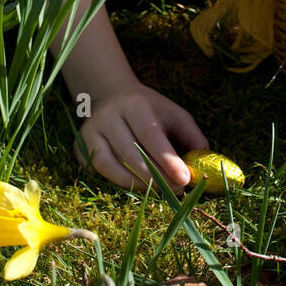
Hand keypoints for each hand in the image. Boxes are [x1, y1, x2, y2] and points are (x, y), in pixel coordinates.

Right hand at [77, 81, 208, 191]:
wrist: (111, 95)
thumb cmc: (150, 109)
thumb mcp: (174, 114)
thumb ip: (191, 135)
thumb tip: (205, 160)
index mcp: (135, 105)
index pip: (151, 136)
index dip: (167, 160)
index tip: (185, 179)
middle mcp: (109, 116)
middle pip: (131, 154)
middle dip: (156, 177)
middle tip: (177, 190)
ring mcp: (91, 132)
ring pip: (111, 166)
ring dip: (137, 184)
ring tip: (159, 191)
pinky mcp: (81, 146)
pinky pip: (98, 171)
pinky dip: (117, 181)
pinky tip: (135, 184)